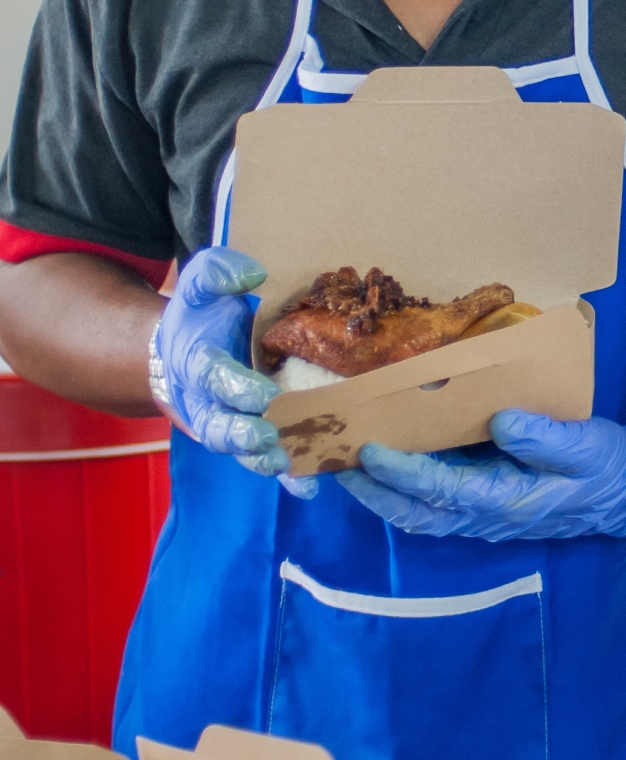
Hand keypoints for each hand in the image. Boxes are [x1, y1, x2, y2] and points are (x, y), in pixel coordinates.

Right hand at [146, 247, 283, 477]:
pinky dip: (285, 475)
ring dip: (261, 460)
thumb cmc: (200, 315)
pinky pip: (265, 459)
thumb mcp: (201, 283)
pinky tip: (310, 486)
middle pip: (220, 425)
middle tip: (267, 437)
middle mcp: (208, 401)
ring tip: (285, 465)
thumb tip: (251, 274)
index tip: (262, 395)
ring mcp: (227, 423)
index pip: (213, 377)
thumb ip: (217, 273)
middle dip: (242, 434)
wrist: (182, 349)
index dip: (235, 387)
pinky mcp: (248, 437)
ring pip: (240, 450)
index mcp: (198, 363)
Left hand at [337, 410, 625, 539]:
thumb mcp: (588, 446)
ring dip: (377, 493)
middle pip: (414, 512)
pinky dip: (400, 489)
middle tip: (331, 461)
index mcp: (509, 500)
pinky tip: (383, 465)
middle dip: (370, 490)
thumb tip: (500, 421)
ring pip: (417, 512)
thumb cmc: (607, 466)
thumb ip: (546, 438)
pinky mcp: (482, 505)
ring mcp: (481, 514)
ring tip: (344, 463)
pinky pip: (430, 503)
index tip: (369, 448)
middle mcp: (486, 515)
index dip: (402, 472)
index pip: (442, 489)